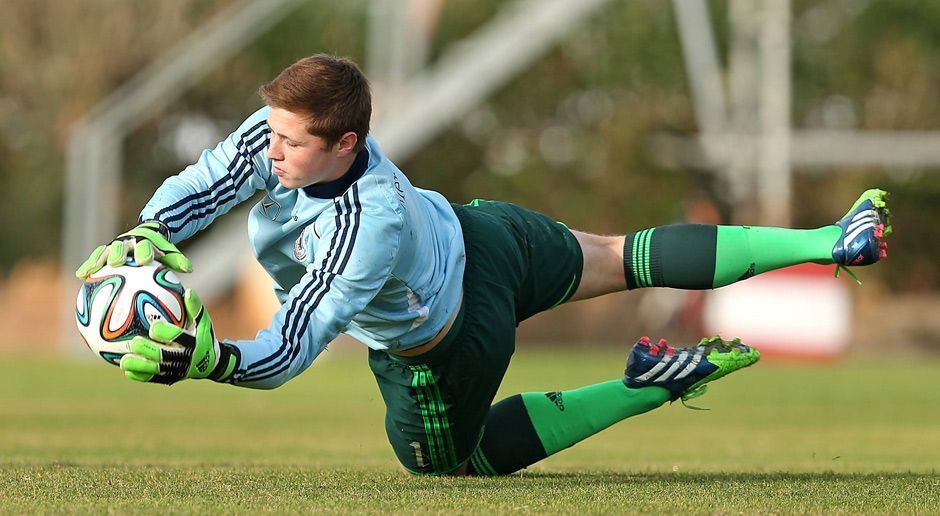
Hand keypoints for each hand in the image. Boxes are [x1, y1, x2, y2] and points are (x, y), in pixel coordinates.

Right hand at [75, 221, 191, 278]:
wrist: (145, 233)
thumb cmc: (158, 248)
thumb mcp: (169, 252)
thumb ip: (177, 260)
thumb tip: (189, 269)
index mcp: (144, 241)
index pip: (145, 246)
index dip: (144, 252)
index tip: (144, 260)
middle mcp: (128, 242)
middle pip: (121, 246)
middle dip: (118, 253)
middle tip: (115, 263)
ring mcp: (115, 246)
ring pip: (103, 252)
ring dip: (95, 261)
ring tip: (87, 272)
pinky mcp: (105, 251)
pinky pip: (95, 258)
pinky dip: (88, 265)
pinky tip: (80, 276)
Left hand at [120, 288, 236, 384]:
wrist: (211, 363)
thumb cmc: (204, 336)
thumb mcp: (204, 322)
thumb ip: (195, 308)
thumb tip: (188, 290)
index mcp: (194, 343)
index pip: (178, 338)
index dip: (164, 332)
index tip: (153, 327)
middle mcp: (185, 359)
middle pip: (164, 355)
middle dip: (148, 350)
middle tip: (134, 343)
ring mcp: (178, 371)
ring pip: (156, 369)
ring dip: (139, 366)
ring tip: (123, 361)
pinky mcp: (171, 379)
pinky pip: (154, 379)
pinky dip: (140, 376)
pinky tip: (127, 371)